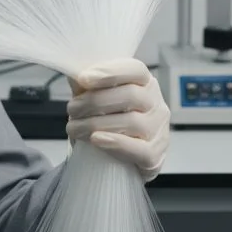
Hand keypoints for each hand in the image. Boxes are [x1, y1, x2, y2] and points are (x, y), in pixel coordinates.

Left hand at [65, 58, 169, 181]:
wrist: (116, 161)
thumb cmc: (108, 122)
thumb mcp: (97, 98)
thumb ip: (87, 85)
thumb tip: (73, 72)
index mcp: (145, 83)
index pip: (135, 70)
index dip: (110, 72)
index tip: (83, 78)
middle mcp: (156, 104)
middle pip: (130, 96)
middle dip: (95, 101)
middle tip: (72, 109)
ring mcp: (159, 131)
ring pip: (132, 122)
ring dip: (96, 124)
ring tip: (74, 127)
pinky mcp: (155, 155)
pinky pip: (139, 150)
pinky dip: (116, 144)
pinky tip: (96, 139)